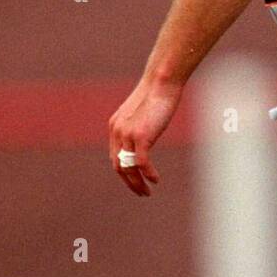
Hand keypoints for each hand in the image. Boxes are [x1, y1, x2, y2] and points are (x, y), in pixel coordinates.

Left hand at [108, 75, 183, 195]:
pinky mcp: (140, 136)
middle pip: (119, 166)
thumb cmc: (156, 95)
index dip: (124, 173)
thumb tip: (145, 137)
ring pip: (129, 168)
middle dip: (130, 183)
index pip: (115, 157)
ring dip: (137, 183)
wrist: (161, 83)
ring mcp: (127, 134)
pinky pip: (142, 163)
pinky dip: (149, 174)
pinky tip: (156, 180)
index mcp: (115, 127)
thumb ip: (138, 127)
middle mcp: (117, 132)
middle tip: (141, 192)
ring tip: (147, 192)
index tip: (135, 181)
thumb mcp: (142, 113)